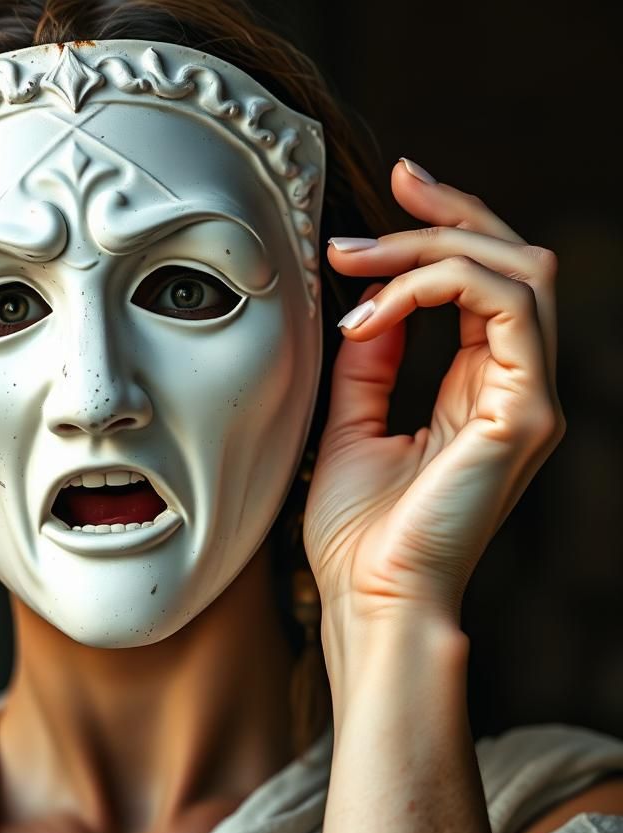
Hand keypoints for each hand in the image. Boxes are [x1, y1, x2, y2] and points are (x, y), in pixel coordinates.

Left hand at [304, 157, 564, 622]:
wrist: (368, 599)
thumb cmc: (357, 533)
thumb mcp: (350, 423)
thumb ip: (369, 360)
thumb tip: (369, 299)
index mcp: (480, 392)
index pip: (484, 285)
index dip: (445, 227)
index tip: (396, 186)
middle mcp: (516, 389)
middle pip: (513, 259)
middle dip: (446, 214)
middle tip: (388, 187)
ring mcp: (529, 399)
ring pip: (516, 270)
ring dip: (430, 248)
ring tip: (355, 260)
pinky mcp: (526, 412)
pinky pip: (502, 307)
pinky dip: (435, 287)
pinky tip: (374, 310)